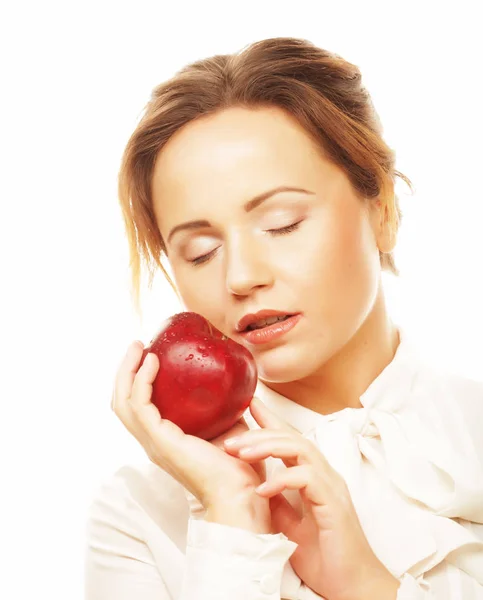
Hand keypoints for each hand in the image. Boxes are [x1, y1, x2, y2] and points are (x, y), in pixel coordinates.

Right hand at [111, 341, 269, 529]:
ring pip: (124, 402)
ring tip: (138, 348)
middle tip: (137, 345)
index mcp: (165, 440)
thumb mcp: (229, 428)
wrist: (242, 494)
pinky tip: (152, 362)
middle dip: (125, 371)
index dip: (136, 381)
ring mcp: (154, 442)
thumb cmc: (239, 468)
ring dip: (127, 371)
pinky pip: (141, 405)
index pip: (137, 408)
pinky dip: (142, 380)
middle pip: (122, 402)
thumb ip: (225, 408)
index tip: (149, 354)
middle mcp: (153, 442)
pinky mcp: (161, 440)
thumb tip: (238, 385)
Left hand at [223, 397, 399, 599]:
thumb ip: (278, 500)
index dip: (270, 421)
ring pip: (301, 449)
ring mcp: (331, 487)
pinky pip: (308, 479)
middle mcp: (324, 475)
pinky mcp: (334, 505)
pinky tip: (263, 488)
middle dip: (260, 433)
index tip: (249, 406)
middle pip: (292, 438)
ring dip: (268, 447)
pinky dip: (283, 479)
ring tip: (242, 454)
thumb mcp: (289, 523)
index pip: (290, 440)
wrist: (352, 587)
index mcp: (313, 477)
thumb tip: (256, 484)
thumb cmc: (324, 556)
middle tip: (231, 439)